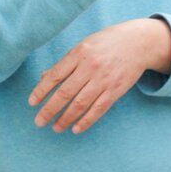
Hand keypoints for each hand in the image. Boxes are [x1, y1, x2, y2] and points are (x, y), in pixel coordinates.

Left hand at [28, 18, 170, 134]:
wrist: (138, 42)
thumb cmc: (107, 43)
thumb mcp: (84, 46)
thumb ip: (66, 62)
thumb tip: (44, 78)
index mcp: (79, 53)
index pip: (55, 75)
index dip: (41, 91)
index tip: (31, 103)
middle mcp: (90, 67)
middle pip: (65, 93)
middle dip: (49, 110)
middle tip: (39, 122)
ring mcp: (104, 80)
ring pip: (80, 104)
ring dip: (66, 119)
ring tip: (56, 128)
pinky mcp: (115, 90)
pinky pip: (98, 109)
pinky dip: (86, 121)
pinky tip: (76, 128)